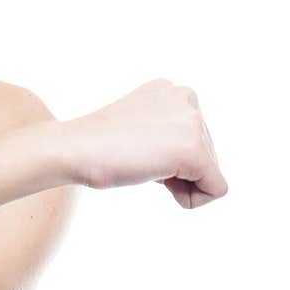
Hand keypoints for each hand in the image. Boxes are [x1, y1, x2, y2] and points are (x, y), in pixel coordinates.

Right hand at [61, 78, 228, 207]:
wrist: (74, 148)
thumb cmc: (94, 146)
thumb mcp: (137, 128)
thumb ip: (164, 132)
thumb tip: (183, 159)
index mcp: (171, 91)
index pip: (193, 138)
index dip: (167, 158)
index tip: (137, 151)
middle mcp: (186, 98)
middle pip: (206, 155)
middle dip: (176, 171)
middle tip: (138, 162)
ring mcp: (192, 123)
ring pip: (210, 172)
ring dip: (179, 183)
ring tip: (143, 166)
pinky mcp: (193, 151)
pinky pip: (215, 189)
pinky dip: (192, 199)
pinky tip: (160, 184)